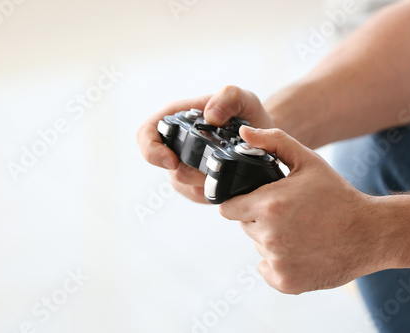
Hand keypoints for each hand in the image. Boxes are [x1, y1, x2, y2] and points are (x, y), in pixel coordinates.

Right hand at [137, 86, 273, 202]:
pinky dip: (214, 189)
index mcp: (177, 119)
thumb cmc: (247, 114)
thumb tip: (211, 116)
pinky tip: (229, 178)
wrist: (262, 136)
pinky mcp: (198, 186)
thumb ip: (229, 97)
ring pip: (185, 184)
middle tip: (219, 162)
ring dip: (206, 180)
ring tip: (229, 167)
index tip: (172, 160)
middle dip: (193, 169)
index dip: (151, 150)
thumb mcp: (243, 98)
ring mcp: (185, 167)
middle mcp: (176, 145)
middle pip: (168, 167)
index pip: (146, 134)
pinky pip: (199, 195)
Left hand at [219, 126, 381, 293]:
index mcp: (267, 205)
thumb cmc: (338, 195)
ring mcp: (277, 261)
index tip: (257, 201)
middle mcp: (268, 236)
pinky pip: (267, 269)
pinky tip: (300, 250)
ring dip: (270, 239)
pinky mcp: (286, 282)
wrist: (371, 233)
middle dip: (258, 219)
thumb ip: (273, 142)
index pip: (228, 208)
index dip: (241, 203)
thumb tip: (243, 131)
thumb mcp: (308, 160)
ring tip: (299, 230)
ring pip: (258, 246)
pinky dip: (278, 262)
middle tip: (287, 213)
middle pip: (244, 226)